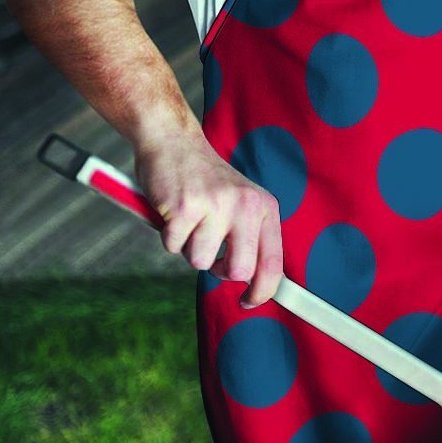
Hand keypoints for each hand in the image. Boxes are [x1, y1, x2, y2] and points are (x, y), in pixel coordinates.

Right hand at [134, 131, 282, 307]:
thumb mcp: (241, 203)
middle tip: (210, 253)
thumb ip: (250, 238)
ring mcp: (216, 205)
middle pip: (239, 270)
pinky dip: (168, 236)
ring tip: (190, 221)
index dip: (263, 291)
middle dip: (220, 271)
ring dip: (189, 248)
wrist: (173, 141)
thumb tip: (256, 284)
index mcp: (264, 207)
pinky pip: (173, 247)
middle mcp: (246, 205)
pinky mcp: (185, 207)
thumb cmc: (205, 181)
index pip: (273, 263)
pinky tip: (173, 212)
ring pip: (200, 261)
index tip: (249, 301)